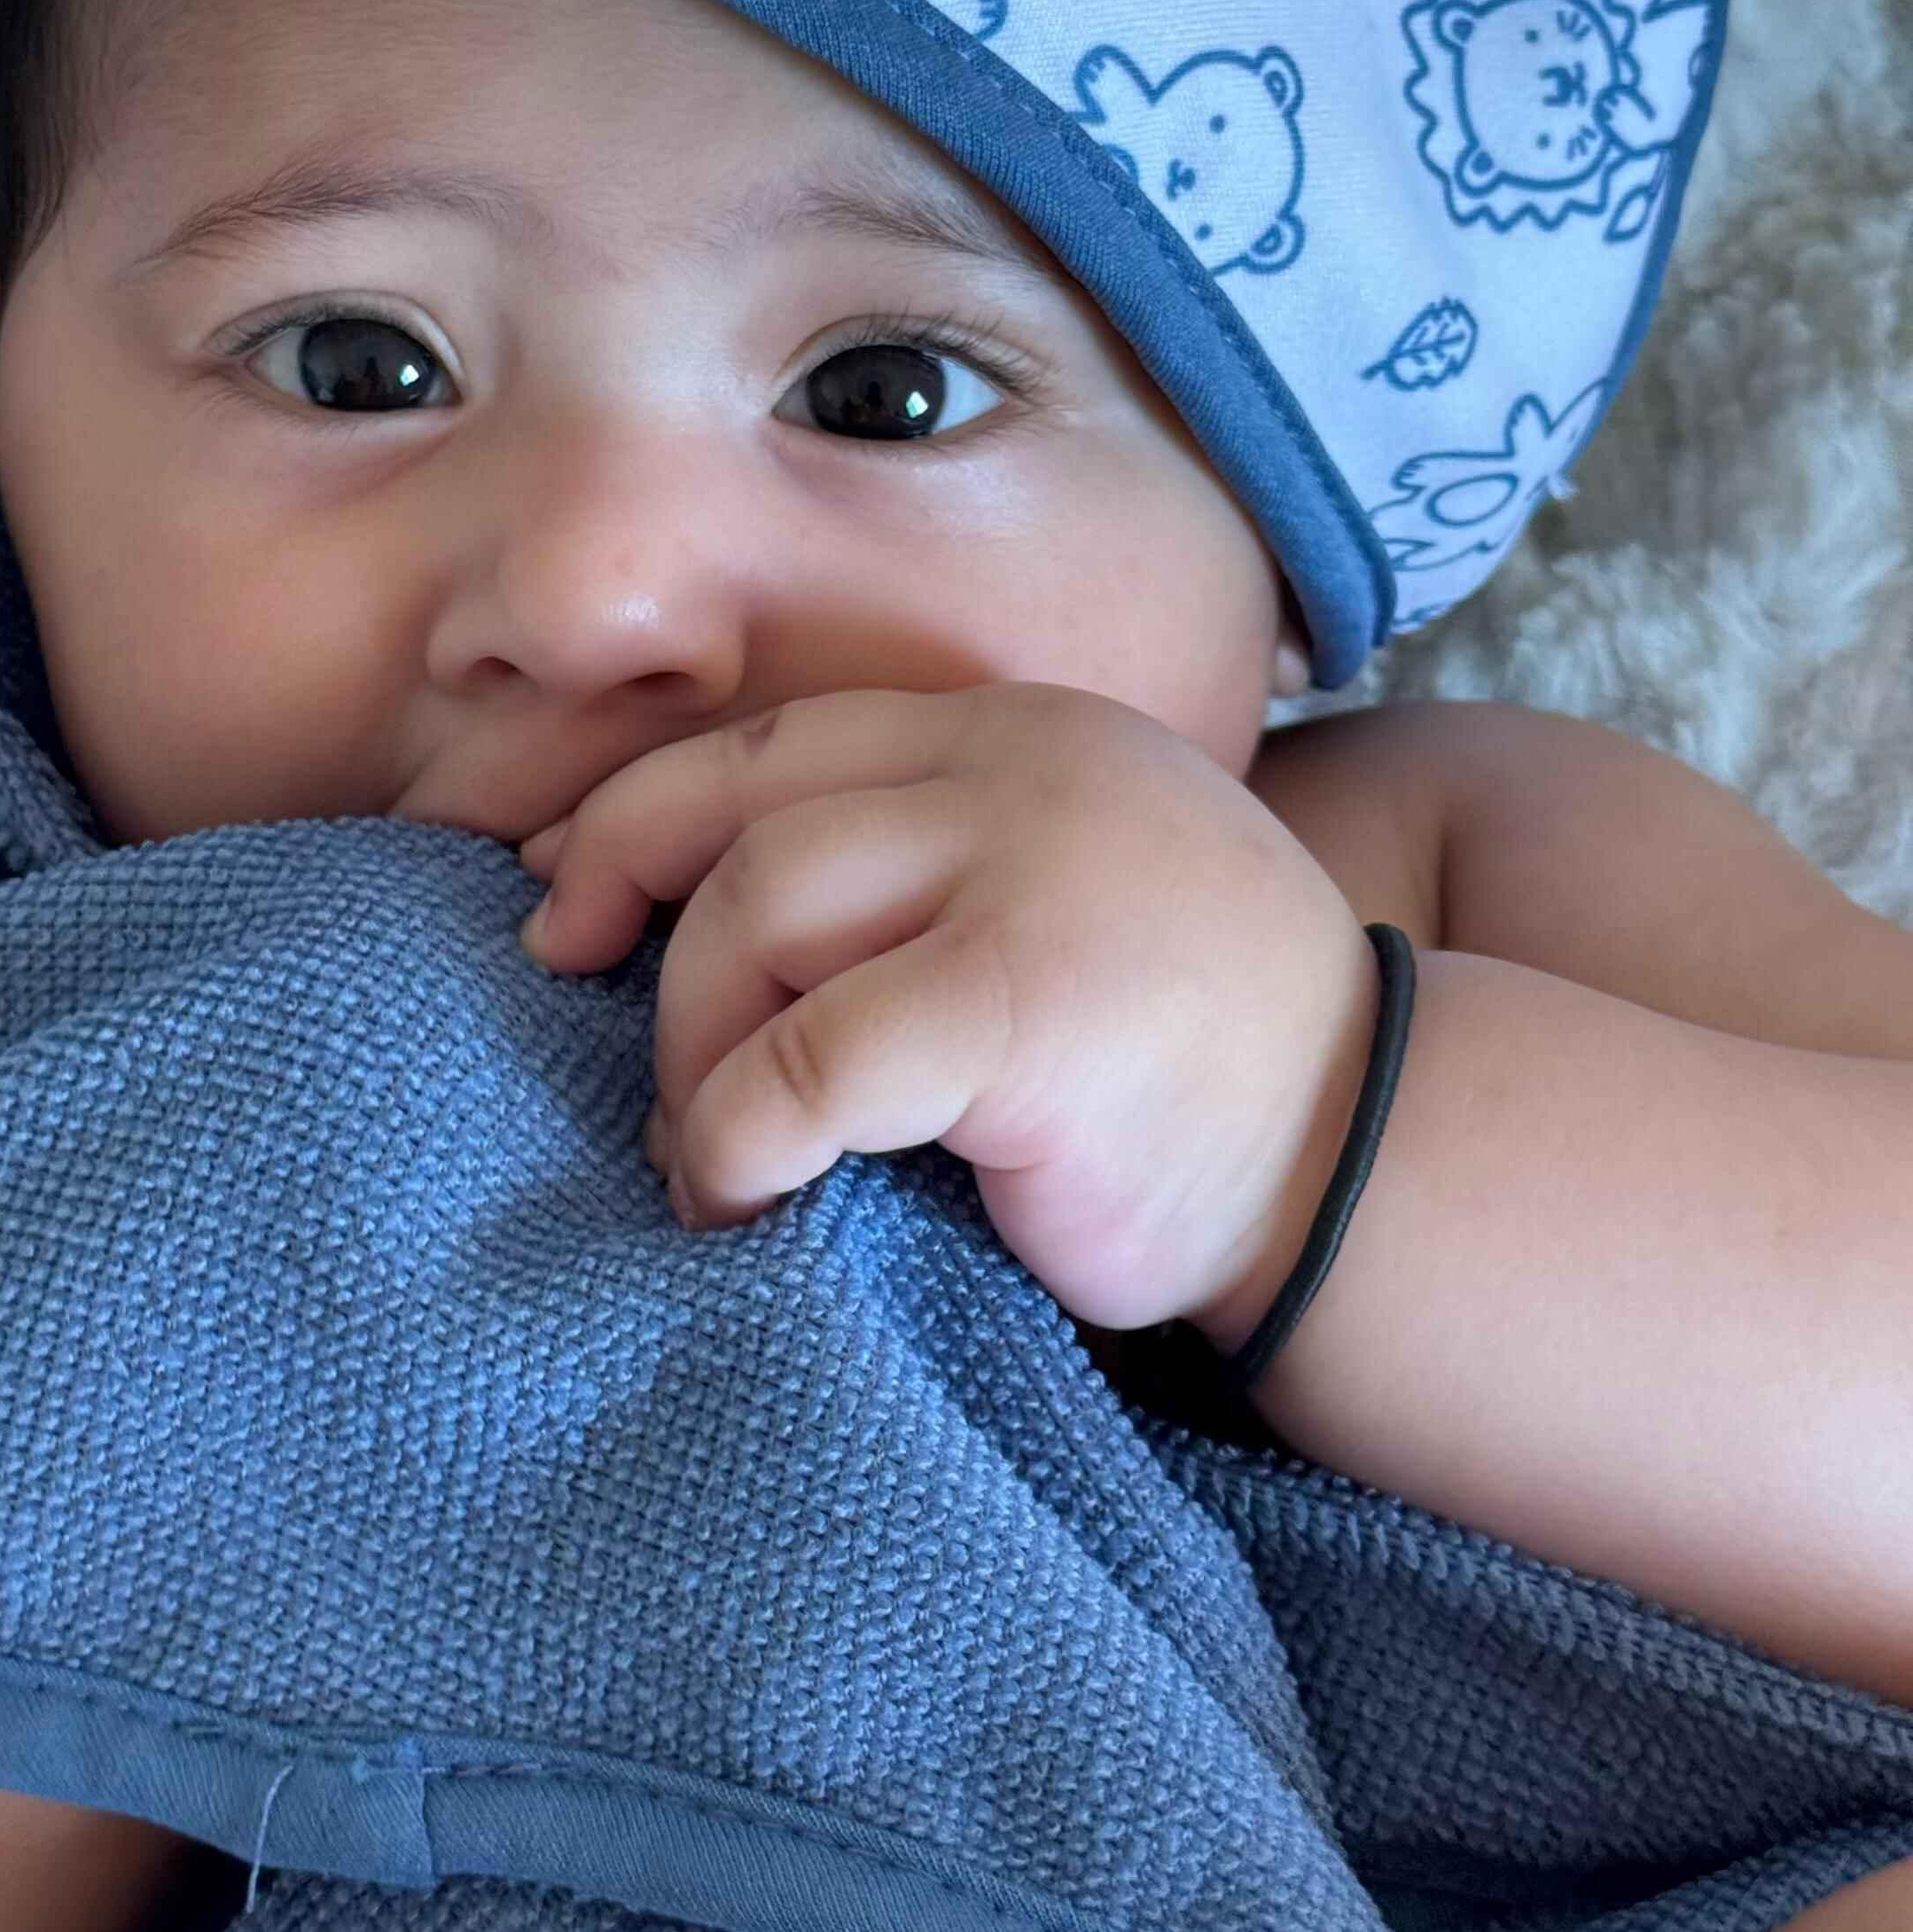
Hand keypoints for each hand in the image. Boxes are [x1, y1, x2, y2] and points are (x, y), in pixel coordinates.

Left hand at [515, 683, 1379, 1340]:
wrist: (1373, 1168)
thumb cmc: (1184, 1070)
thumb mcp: (1047, 909)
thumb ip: (912, 876)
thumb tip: (663, 918)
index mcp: (1017, 733)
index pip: (776, 744)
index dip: (637, 819)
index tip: (559, 903)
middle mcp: (1021, 765)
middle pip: (739, 815)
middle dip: (635, 928)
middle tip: (617, 1048)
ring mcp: (1030, 865)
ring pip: (753, 915)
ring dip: (692, 1054)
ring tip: (708, 1157)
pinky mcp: (1024, 995)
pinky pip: (807, 1058)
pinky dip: (737, 1134)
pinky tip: (745, 1198)